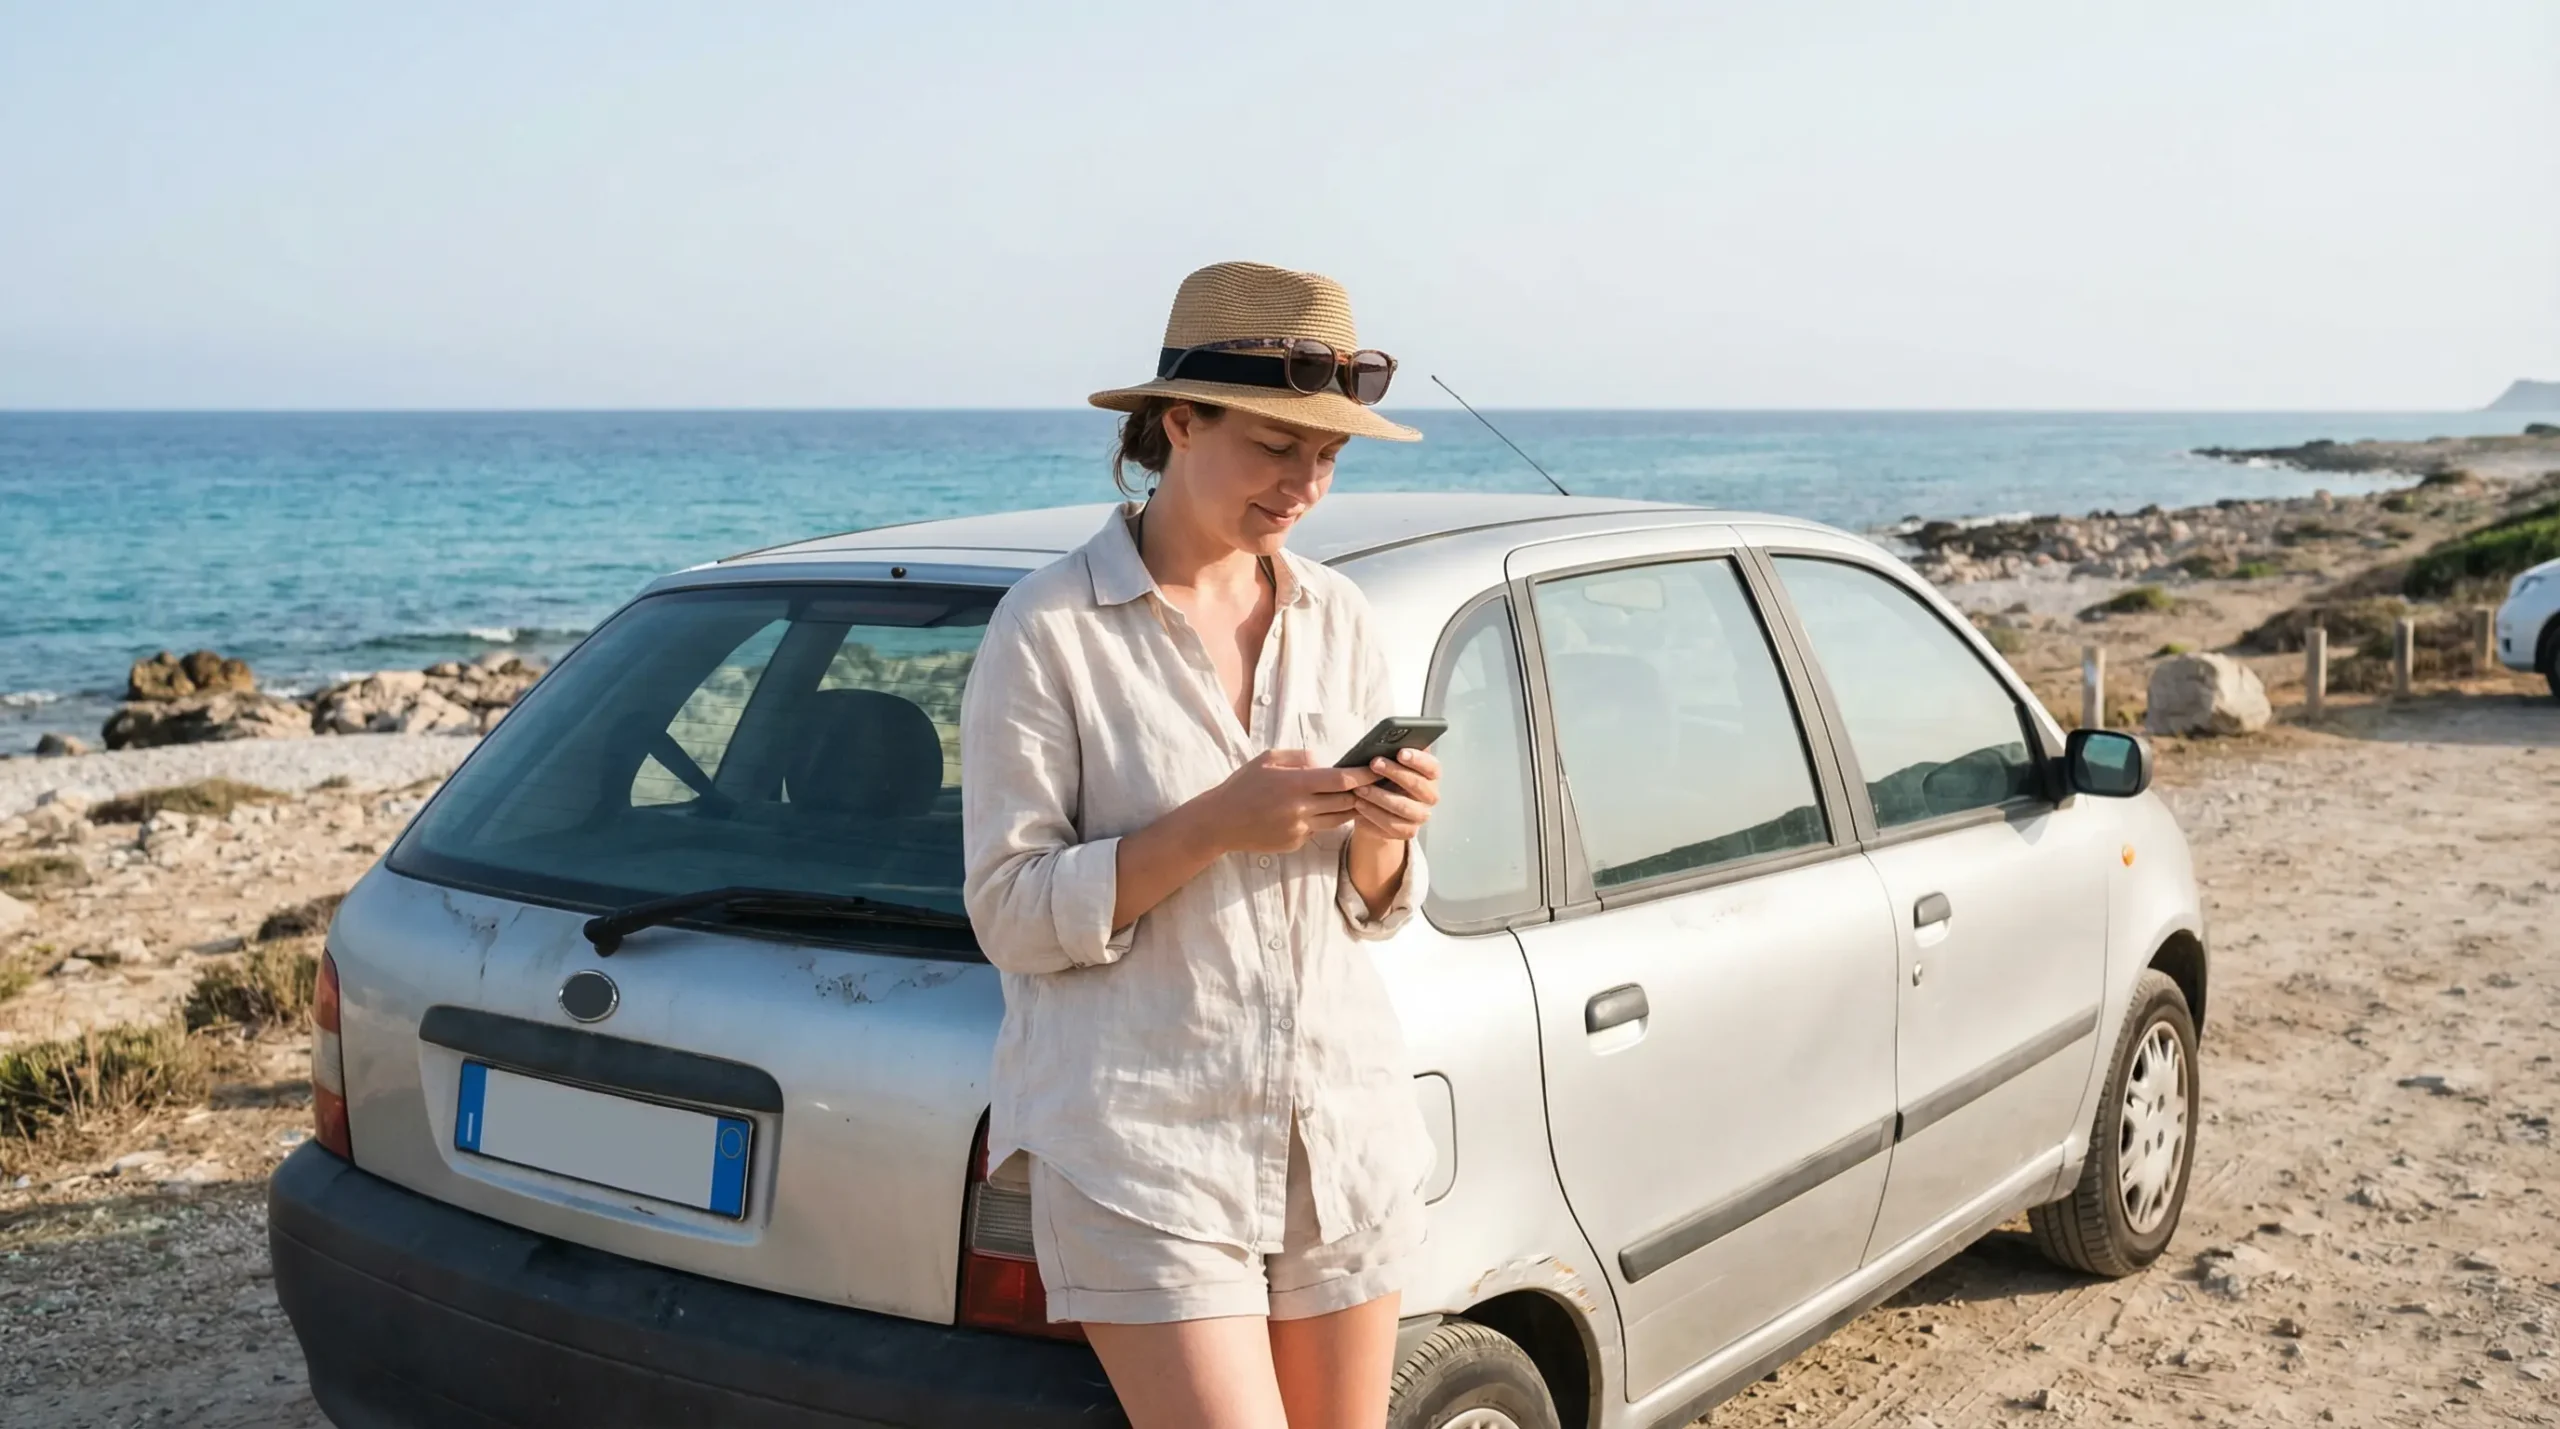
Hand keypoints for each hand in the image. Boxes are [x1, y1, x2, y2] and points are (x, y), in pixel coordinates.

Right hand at [1203, 749, 1370, 853]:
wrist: (1220, 822)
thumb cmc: (1242, 785)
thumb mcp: (1267, 759)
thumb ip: (1299, 758)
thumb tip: (1324, 762)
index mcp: (1295, 784)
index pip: (1342, 780)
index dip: (1364, 776)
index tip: (1377, 770)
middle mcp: (1301, 809)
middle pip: (1346, 802)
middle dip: (1361, 793)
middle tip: (1373, 784)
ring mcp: (1299, 829)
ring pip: (1338, 820)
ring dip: (1347, 809)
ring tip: (1352, 797)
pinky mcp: (1295, 844)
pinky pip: (1318, 831)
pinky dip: (1322, 821)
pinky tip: (1317, 812)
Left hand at [1349, 746, 1439, 843]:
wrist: (1378, 805)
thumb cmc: (1385, 776)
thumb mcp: (1390, 762)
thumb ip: (1393, 752)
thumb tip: (1384, 742)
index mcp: (1431, 775)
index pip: (1432, 767)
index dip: (1418, 759)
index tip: (1400, 752)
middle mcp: (1430, 796)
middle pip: (1418, 785)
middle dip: (1394, 773)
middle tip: (1374, 763)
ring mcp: (1420, 816)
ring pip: (1403, 807)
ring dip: (1379, 797)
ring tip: (1359, 789)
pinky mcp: (1408, 832)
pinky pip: (1391, 826)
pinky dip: (1373, 816)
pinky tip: (1359, 806)